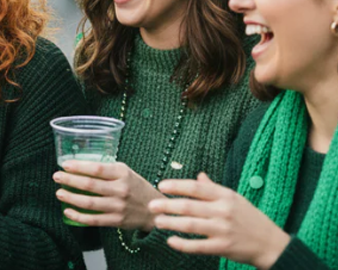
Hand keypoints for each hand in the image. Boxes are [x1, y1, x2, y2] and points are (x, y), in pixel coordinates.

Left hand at [53, 159, 163, 230]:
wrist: (153, 209)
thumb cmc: (135, 186)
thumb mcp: (125, 171)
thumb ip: (107, 168)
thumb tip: (80, 164)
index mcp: (122, 173)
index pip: (97, 168)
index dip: (79, 166)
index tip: (64, 164)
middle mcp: (120, 189)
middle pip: (90, 185)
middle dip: (70, 180)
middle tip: (56, 177)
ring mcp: (118, 207)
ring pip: (90, 203)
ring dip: (71, 198)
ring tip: (59, 193)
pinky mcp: (116, 221)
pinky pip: (94, 219)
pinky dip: (79, 216)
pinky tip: (68, 211)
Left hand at [149, 173, 290, 269]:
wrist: (271, 244)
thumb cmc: (250, 218)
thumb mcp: (234, 198)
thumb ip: (214, 188)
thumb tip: (198, 176)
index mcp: (224, 195)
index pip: (195, 187)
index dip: (176, 186)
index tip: (161, 186)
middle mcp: (222, 211)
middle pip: (189, 206)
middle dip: (167, 205)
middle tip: (151, 205)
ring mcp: (222, 230)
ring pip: (191, 225)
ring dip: (171, 223)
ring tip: (157, 221)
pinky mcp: (223, 248)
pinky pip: (199, 246)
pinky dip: (183, 244)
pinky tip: (171, 241)